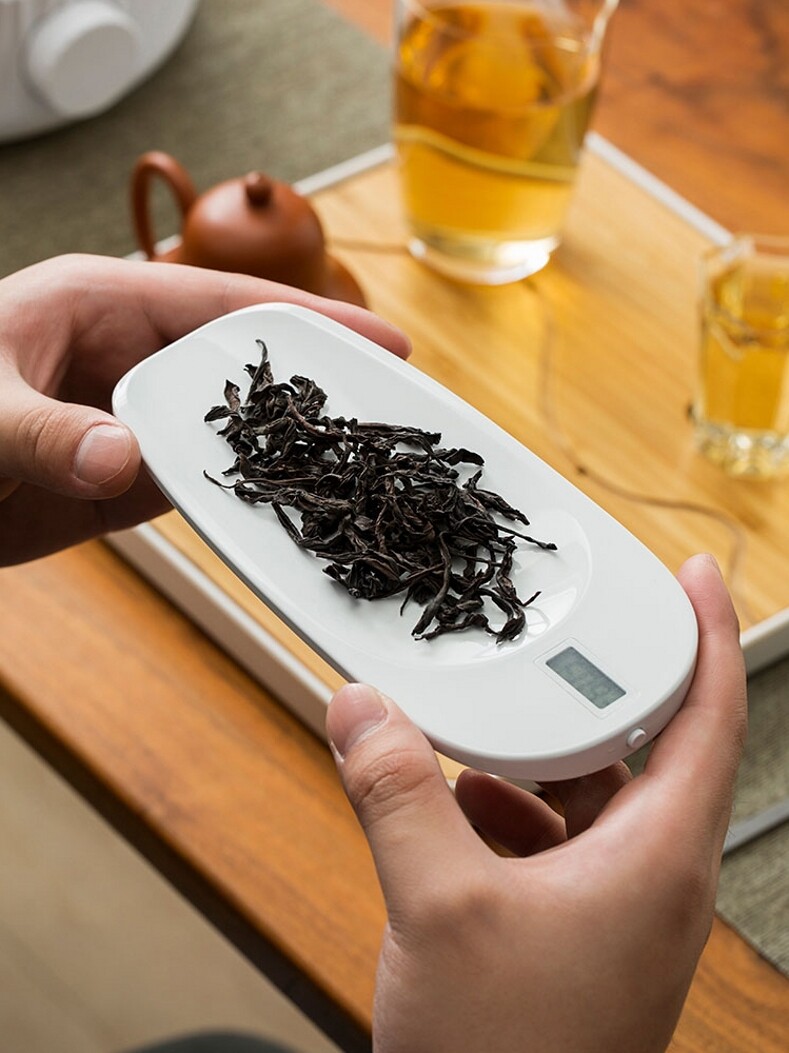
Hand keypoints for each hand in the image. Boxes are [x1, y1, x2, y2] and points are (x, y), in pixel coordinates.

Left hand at [0, 254, 408, 564]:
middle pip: (243, 370)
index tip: (383, 340)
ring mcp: (130, 424)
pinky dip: (238, 501)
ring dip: (285, 453)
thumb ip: (42, 429)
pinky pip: (194, 488)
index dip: (310, 318)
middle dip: (318, 389)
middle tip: (395, 418)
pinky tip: (286, 515)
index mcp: (101, 305)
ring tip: (363, 473)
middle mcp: (129, 361)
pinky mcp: (119, 483)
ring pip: (228, 433)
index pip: (225, 304)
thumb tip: (126, 456)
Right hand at [327, 554, 745, 1052]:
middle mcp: (651, 879)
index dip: (710, 634)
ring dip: (534, 763)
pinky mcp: (576, 937)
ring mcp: (615, 911)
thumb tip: (361, 708)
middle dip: (587, 696)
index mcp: (657, 859)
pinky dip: (508, 815)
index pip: (710, 718)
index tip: (698, 575)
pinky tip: (456, 809)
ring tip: (480, 732)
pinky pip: (553, 846)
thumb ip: (397, 794)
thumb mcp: (439, 907)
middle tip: (549, 647)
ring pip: (587, 801)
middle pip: (640, 750)